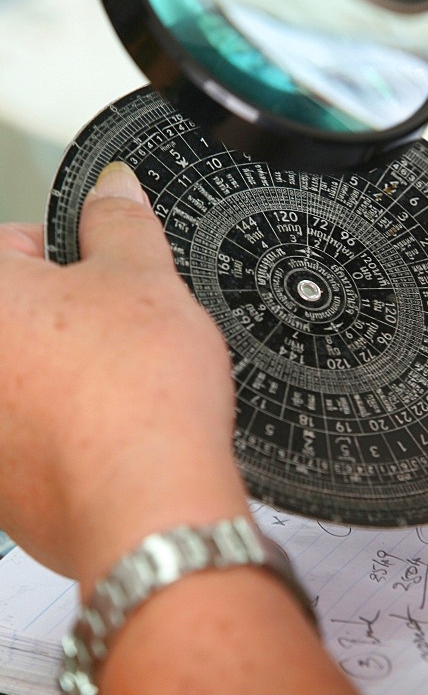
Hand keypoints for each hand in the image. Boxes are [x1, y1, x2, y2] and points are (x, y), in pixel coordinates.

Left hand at [0, 163, 247, 590]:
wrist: (147, 506)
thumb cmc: (135, 395)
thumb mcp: (142, 277)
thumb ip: (120, 221)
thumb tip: (113, 188)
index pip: (9, 245)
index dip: (65, 249)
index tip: (97, 267)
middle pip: (17, 317)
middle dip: (63, 314)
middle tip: (114, 328)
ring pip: (24, 377)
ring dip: (60, 371)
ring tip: (117, 383)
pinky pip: (31, 436)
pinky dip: (63, 428)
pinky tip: (109, 431)